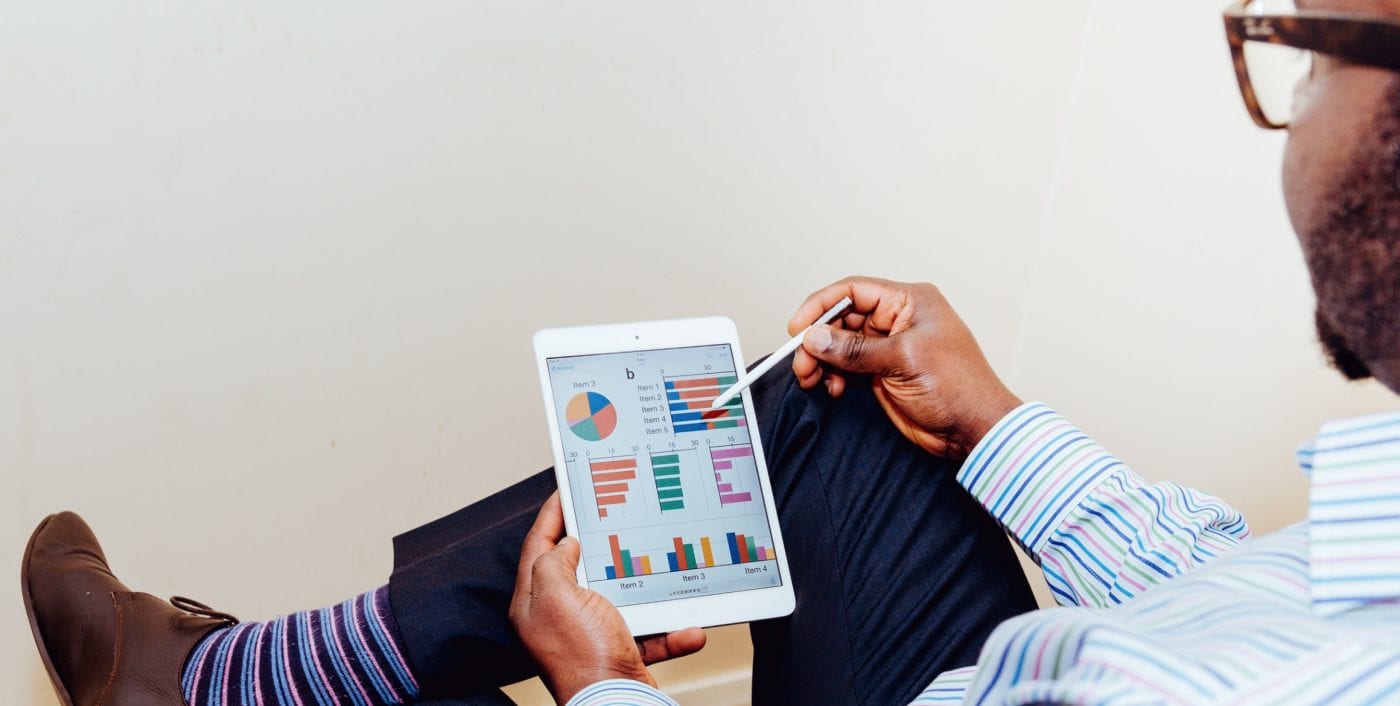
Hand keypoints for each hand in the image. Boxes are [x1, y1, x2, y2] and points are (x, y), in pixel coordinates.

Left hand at [509, 492, 706, 703]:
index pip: (538, 546)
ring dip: (646, 588)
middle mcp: (558, 618)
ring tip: (659, 565)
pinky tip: (688, 627)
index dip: (551, 515)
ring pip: (619, 597)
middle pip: (577, 567)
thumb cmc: (583, 656)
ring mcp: (590, 635)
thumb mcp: (559, 596)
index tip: (566, 490)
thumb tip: (567, 544)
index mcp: (535, 602)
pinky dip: (670, 630)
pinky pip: (648, 632)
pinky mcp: (619, 653)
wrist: (616, 705)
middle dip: (599, 543)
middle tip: (613, 515)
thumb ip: (554, 562)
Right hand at [789, 276, 1021, 459]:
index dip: (821, 306)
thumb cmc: (958, 387)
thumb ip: (855, 349)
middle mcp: (897, 320)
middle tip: (802, 362)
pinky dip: (833, 376)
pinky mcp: (882, 372)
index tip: (798, 328)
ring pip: (840, 345)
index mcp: (909, 301)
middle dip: (818, 340)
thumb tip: (815, 338)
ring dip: (822, 360)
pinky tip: (832, 388)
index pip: (854, 291)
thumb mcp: (903, 360)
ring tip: (811, 378)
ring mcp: (888, 347)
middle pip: (842, 318)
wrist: (974, 429)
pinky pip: (847, 367)